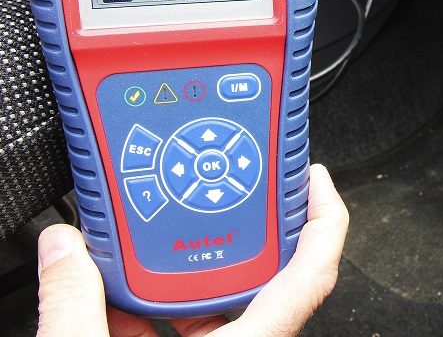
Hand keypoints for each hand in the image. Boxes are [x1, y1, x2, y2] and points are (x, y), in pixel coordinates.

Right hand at [35, 163, 348, 336]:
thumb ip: (73, 306)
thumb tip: (63, 251)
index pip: (314, 272)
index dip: (324, 218)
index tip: (312, 179)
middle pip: (266, 281)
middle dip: (242, 238)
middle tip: (226, 198)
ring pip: (224, 312)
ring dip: (192, 278)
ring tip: (164, 241)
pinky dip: (164, 318)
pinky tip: (126, 301)